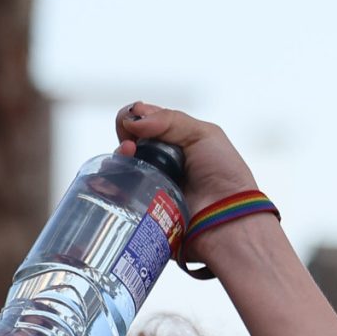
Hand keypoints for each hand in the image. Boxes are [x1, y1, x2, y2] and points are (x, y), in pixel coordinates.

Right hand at [114, 102, 258, 217]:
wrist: (226, 217)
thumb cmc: (224, 176)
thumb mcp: (203, 134)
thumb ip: (168, 120)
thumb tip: (132, 119)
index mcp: (177, 145)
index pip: (145, 125)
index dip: (135, 118)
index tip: (133, 122)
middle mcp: (163, 165)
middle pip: (130, 144)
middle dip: (124, 136)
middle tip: (130, 144)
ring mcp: (152, 187)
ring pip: (122, 167)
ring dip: (118, 157)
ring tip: (127, 156)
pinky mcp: (144, 209)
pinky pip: (120, 194)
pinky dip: (110, 183)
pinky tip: (113, 178)